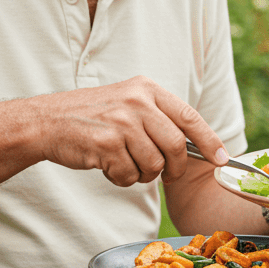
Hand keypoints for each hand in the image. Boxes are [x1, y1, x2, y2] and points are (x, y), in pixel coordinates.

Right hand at [32, 76, 227, 186]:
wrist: (47, 121)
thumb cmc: (92, 116)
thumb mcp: (128, 102)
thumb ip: (158, 117)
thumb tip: (195, 145)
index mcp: (147, 89)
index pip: (190, 116)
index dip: (210, 140)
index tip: (221, 158)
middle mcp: (137, 101)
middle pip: (176, 146)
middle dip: (176, 168)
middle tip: (168, 176)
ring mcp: (121, 122)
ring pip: (154, 164)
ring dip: (144, 175)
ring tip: (127, 166)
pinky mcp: (106, 144)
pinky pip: (129, 174)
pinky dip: (122, 178)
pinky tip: (108, 166)